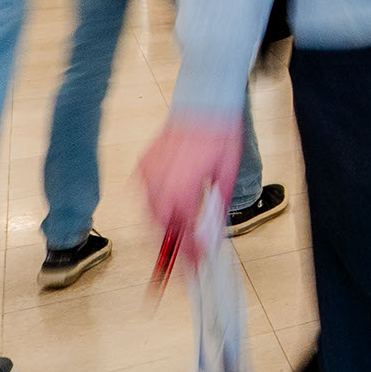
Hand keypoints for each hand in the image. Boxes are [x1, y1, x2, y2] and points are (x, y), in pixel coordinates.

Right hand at [138, 118, 242, 254]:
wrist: (205, 105)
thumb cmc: (221, 136)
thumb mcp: (227, 175)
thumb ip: (216, 207)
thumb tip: (212, 233)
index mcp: (184, 187)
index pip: (184, 231)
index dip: (189, 253)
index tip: (195, 266)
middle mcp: (161, 182)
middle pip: (159, 228)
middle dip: (169, 250)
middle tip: (181, 265)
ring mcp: (148, 172)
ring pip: (148, 213)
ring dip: (160, 230)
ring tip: (174, 244)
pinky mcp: (144, 163)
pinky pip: (144, 193)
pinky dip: (153, 207)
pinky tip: (164, 213)